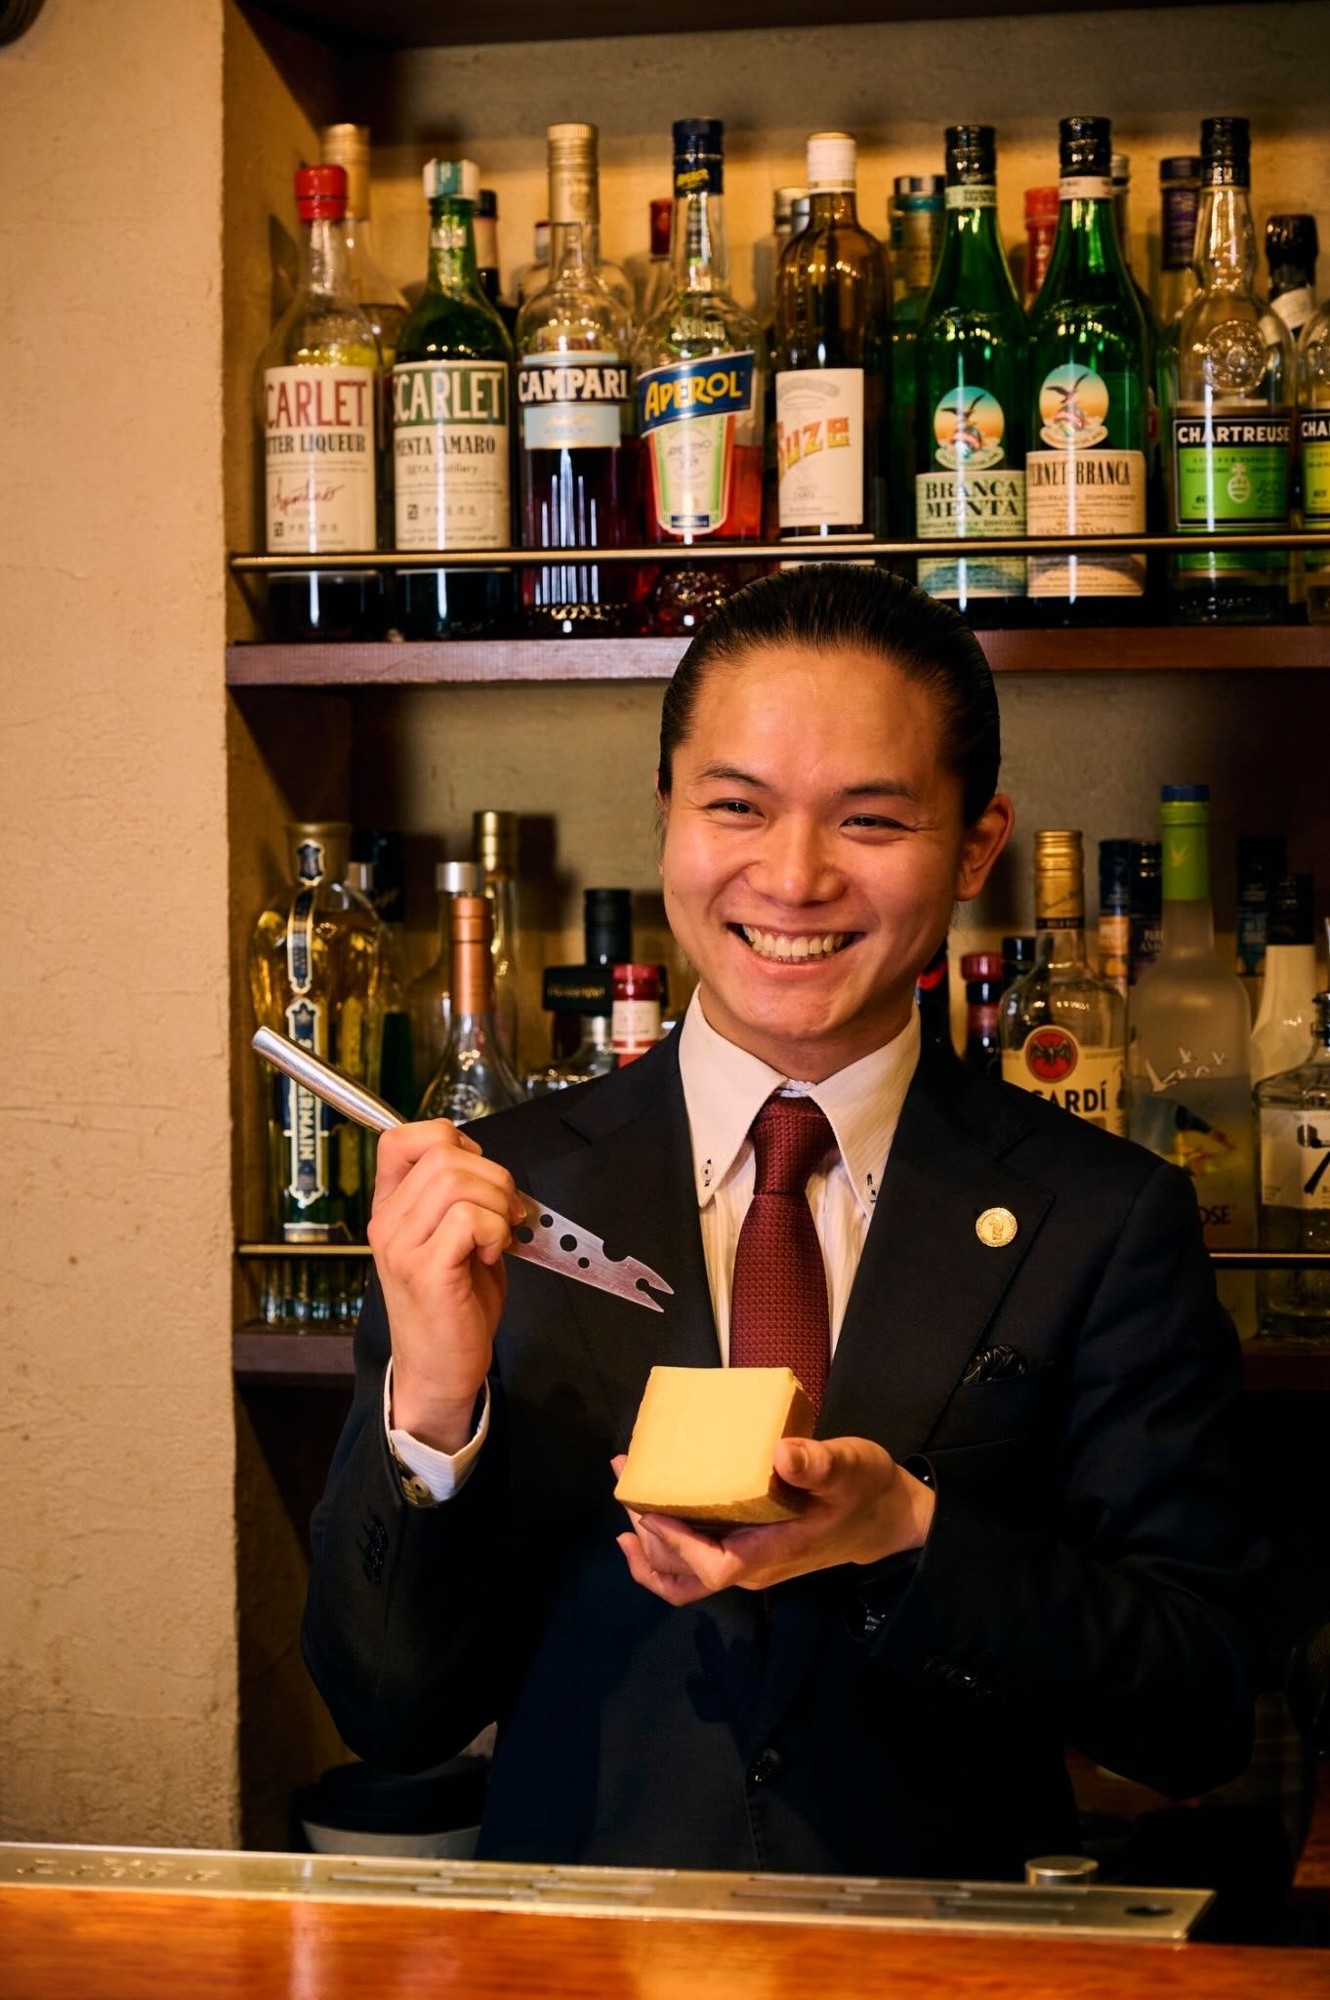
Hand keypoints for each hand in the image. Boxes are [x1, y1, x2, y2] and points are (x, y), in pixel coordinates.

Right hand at [369, 1120, 524, 1453]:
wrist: (440, 1371)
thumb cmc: (453, 1307)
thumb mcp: (452, 1240)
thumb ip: (461, 1199)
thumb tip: (490, 1169)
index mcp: (392, 1209)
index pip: (400, 1139)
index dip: (451, 1139)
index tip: (478, 1173)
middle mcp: (388, 1223)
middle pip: (442, 1153)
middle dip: (493, 1175)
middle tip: (506, 1213)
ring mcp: (402, 1247)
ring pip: (456, 1181)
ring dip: (496, 1202)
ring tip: (498, 1235)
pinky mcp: (426, 1271)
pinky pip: (467, 1219)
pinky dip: (494, 1229)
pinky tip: (491, 1254)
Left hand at [613, 1437, 934, 1606]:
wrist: (886, 1519)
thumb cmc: (866, 1491)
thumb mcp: (850, 1467)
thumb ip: (818, 1464)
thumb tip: (781, 1454)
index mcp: (771, 1553)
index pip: (712, 1567)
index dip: (676, 1545)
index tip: (649, 1510)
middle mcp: (752, 1568)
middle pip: (684, 1571)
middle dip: (647, 1531)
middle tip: (626, 1478)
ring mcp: (747, 1564)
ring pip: (683, 1573)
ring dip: (649, 1541)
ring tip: (626, 1496)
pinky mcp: (746, 1552)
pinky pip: (694, 1566)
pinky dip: (665, 1550)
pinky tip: (645, 1525)